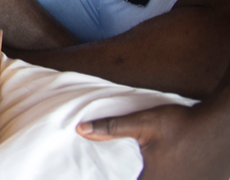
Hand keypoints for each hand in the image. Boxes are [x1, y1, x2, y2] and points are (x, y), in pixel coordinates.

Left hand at [77, 103, 229, 179]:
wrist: (221, 126)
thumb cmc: (182, 124)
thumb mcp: (144, 123)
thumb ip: (111, 129)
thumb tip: (81, 130)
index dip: (117, 178)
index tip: (111, 175)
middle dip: (141, 177)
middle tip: (140, 170)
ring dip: (158, 178)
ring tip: (155, 170)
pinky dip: (173, 178)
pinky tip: (171, 171)